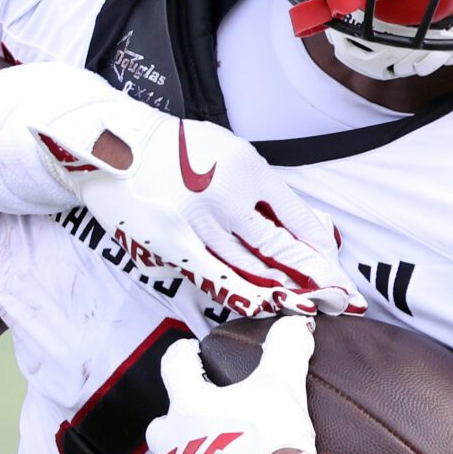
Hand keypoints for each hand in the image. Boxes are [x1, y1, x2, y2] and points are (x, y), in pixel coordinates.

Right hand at [39, 103, 360, 319]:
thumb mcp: (228, 151)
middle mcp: (224, 194)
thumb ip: (261, 189)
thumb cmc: (174, 150)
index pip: (297, 216)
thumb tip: (299, 229)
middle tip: (342, 300)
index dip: (321, 248)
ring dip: (283, 292)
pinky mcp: (171, 244)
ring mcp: (196, 222)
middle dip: (315, 278)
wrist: (110, 146)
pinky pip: (215, 278)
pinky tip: (266, 306)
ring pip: (250, 268)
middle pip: (280, 247)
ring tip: (311, 307)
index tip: (337, 268)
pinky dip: (244, 295)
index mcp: (245, 166)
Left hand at [147, 316, 318, 453]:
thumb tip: (294, 324)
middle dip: (179, 417)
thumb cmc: (267, 441)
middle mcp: (172, 442)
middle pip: (163, 423)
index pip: (173, 367)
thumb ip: (285, 350)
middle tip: (205, 414)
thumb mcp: (282, 387)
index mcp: (187, 405)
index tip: (190, 351)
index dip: (183, 355)